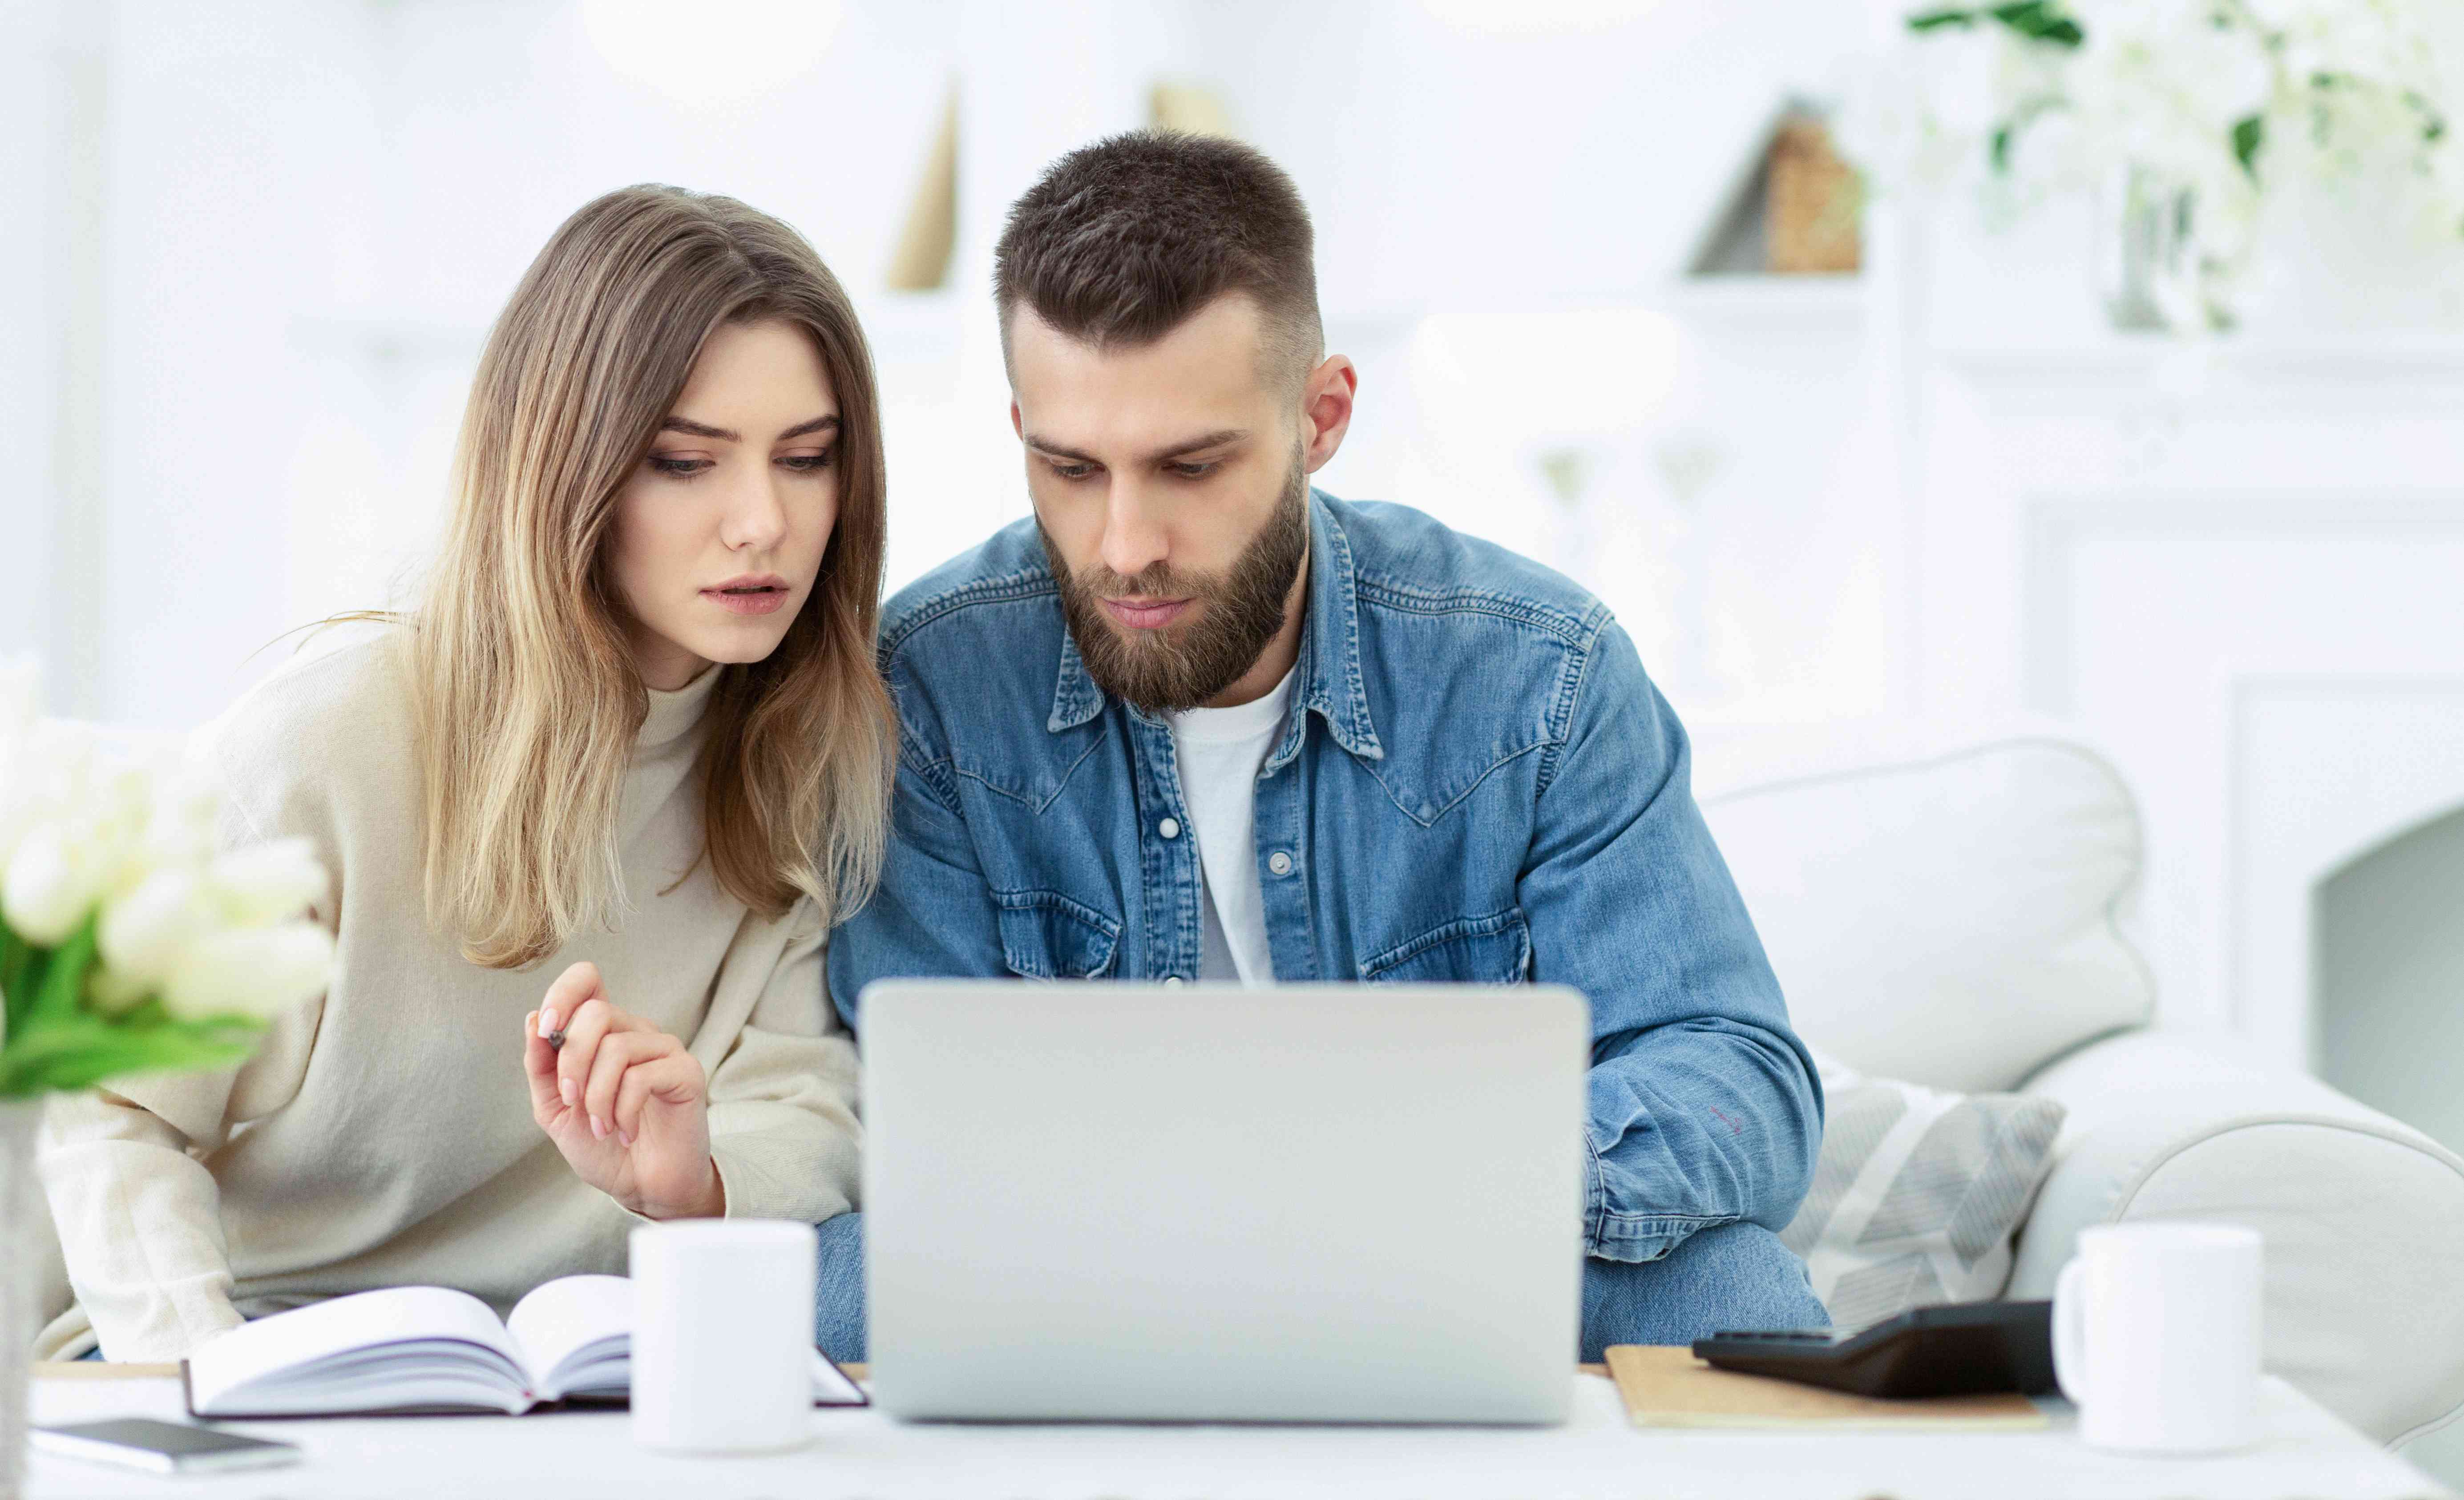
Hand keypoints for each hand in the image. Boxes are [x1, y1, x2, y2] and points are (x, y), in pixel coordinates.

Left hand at [523, 962, 724, 1219]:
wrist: (642, 1188)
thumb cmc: (601, 1146)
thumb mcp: (555, 1108)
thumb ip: (541, 1066)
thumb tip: (532, 1020)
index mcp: (603, 1033)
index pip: (587, 979)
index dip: (563, 994)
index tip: (547, 1029)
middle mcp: (635, 1031)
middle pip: (596, 1013)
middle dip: (571, 1063)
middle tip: (571, 1101)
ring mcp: (664, 1049)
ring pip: (616, 1048)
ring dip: (597, 1097)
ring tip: (602, 1127)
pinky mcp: (686, 1072)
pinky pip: (642, 1077)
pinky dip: (623, 1111)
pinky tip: (626, 1132)